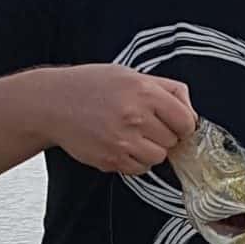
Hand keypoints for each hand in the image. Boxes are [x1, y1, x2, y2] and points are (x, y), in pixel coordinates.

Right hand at [50, 64, 195, 174]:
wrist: (53, 103)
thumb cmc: (91, 86)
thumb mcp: (131, 74)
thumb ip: (167, 89)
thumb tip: (191, 112)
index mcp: (144, 91)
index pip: (186, 121)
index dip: (183, 124)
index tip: (176, 123)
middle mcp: (135, 116)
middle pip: (173, 141)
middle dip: (164, 135)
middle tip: (146, 125)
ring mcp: (122, 140)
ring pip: (158, 157)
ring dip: (151, 149)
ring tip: (133, 135)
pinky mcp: (110, 159)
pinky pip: (139, 169)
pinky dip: (135, 161)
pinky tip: (121, 144)